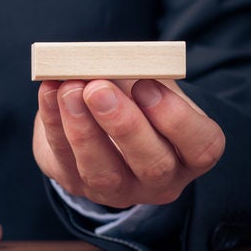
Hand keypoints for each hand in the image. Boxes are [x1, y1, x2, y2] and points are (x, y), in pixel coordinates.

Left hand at [33, 79, 224, 207]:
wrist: (101, 119)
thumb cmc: (135, 96)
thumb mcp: (148, 82)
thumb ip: (137, 72)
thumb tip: (102, 60)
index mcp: (191, 154)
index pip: (201, 146)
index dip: (175, 117)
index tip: (146, 84)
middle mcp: (160, 181)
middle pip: (153, 165)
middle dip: (123, 125)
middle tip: (98, 89)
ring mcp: (118, 190)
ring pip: (102, 172)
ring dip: (82, 129)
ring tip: (68, 89)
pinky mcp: (75, 183)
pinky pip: (62, 158)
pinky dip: (52, 123)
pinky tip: (49, 92)